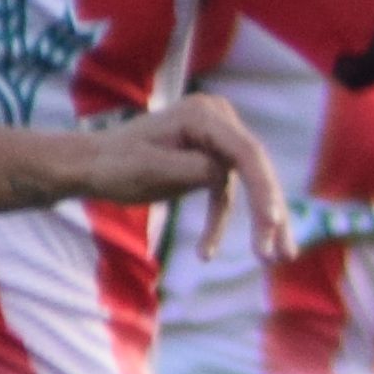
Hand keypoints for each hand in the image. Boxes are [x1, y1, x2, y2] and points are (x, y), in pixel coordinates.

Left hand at [58, 94, 283, 257]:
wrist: (92, 165)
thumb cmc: (115, 164)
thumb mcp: (153, 169)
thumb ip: (194, 168)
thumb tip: (227, 175)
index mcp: (203, 114)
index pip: (246, 152)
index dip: (264, 188)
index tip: (273, 222)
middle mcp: (217, 119)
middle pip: (256, 169)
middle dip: (270, 213)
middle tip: (281, 254)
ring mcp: (216, 139)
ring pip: (250, 184)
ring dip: (260, 224)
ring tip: (272, 259)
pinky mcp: (210, 160)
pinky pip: (225, 194)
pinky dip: (219, 223)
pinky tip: (205, 253)